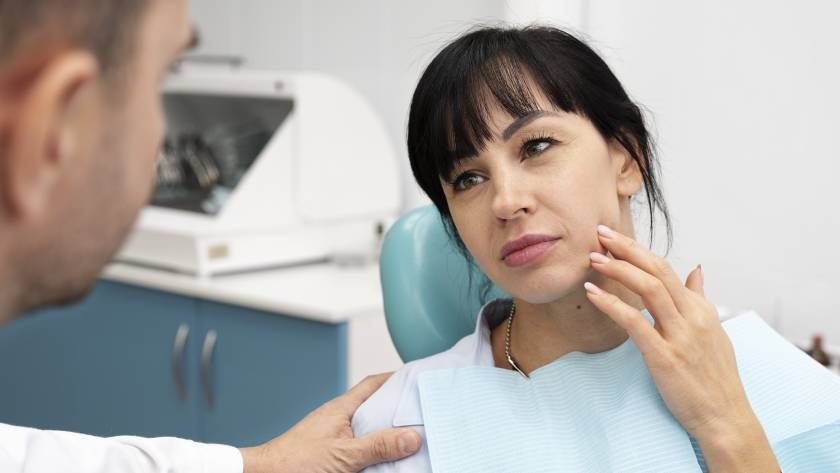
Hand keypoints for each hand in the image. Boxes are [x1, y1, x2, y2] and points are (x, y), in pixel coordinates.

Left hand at [240, 373, 421, 472]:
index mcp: (341, 409)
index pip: (373, 384)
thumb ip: (377, 445)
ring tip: (410, 440)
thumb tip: (411, 437)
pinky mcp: (331, 453)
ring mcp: (334, 436)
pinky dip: (374, 451)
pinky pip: (359, 447)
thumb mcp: (344, 455)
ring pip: (368, 429)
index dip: (396, 378)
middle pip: (374, 407)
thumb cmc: (294, 462)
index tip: (417, 379)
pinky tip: (385, 461)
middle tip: (422, 414)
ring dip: (386, 434)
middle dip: (397, 410)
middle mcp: (339, 419)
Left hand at [584, 225, 777, 470]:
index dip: (637, 251)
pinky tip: (593, 293)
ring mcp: (679, 336)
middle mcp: (693, 317)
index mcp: (702, 309)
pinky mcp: (664, 356)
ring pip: (648, 288)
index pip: (665, 269)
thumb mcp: (715, 332)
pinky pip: (634, 322)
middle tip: (600, 234)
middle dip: (626, 248)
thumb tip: (696, 270)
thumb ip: (700, 299)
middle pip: (657, 270)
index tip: (614, 240)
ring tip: (594, 259)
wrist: (726, 418)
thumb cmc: (717, 378)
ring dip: (618, 269)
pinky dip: (612, 303)